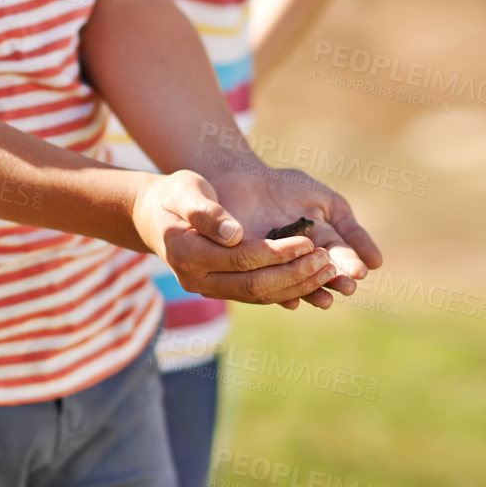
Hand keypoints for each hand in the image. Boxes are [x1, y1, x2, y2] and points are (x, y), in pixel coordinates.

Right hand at [130, 169, 342, 307]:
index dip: (277, 253)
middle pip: (254, 286)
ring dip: (297, 286)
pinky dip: (288, 291)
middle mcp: (197, 280)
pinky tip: (314, 282)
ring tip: (330, 272)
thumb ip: (205, 211)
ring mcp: (209, 289)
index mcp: (187, 254)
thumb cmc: (172, 194)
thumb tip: (234, 233)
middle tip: (330, 262)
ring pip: (260, 296)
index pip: (241, 260)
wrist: (155, 215)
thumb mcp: (184, 190)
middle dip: (295, 275)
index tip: (309, 242)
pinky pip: (258, 296)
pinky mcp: (223, 289)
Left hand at [205, 160, 382, 309]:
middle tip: (348, 287)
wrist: (243, 177)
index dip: (348, 265)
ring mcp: (274, 268)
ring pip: (296, 284)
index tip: (359, 273)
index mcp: (321, 247)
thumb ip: (350, 230)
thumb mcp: (326, 203)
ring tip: (325, 299)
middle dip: (334, 281)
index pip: (338, 257)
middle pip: (320, 275)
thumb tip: (377, 263)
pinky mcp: (249, 269)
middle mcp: (299, 263)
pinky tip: (290, 301)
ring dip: (312, 291)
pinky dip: (278, 293)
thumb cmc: (287, 188)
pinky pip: (265, 284)